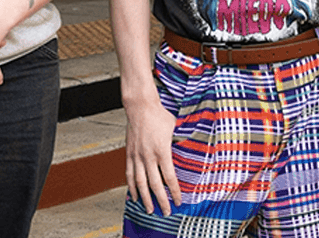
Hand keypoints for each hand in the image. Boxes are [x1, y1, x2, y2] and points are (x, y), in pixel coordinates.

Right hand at [125, 96, 181, 215]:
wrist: (140, 106)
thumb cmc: (159, 115)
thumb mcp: (175, 129)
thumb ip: (179, 143)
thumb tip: (190, 151)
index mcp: (162, 151)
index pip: (169, 177)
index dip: (175, 192)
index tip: (178, 202)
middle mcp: (148, 156)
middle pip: (154, 184)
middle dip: (160, 200)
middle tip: (165, 212)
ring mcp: (137, 155)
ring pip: (140, 182)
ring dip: (145, 198)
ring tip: (149, 210)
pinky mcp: (129, 153)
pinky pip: (129, 173)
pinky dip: (131, 186)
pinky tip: (134, 195)